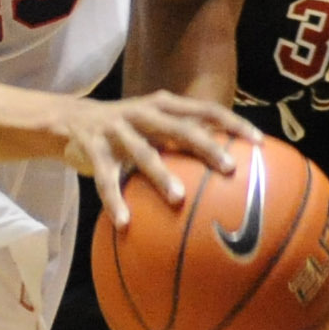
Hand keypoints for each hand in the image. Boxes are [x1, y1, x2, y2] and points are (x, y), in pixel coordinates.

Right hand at [61, 90, 257, 226]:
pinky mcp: (93, 148)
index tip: (259, 142)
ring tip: (178, 198)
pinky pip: (106, 179)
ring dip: (161, 176)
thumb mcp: (154, 124)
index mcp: (163, 105)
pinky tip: (124, 223)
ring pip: (143, 153)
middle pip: (180, 128)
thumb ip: (184, 136)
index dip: (233, 123)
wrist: (69, 119)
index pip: (205, 109)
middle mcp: (142, 112)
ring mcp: (116, 129)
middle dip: (206, 146)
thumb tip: (230, 166)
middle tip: (229, 168)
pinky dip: (115, 201)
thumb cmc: (126, 129)